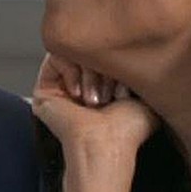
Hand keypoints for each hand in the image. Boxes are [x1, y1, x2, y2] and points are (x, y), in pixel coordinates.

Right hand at [32, 54, 158, 191]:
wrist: (105, 142)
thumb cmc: (127, 128)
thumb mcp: (145, 91)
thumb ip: (141, 71)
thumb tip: (140, 54)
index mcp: (103, 88)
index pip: (107, 53)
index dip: (118, 61)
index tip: (125, 89)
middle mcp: (82, 87)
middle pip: (89, 50)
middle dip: (103, 65)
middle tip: (110, 94)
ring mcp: (63, 88)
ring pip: (73, 52)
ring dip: (89, 71)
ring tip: (95, 100)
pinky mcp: (44, 90)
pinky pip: (55, 57)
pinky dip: (71, 69)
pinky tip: (78, 94)